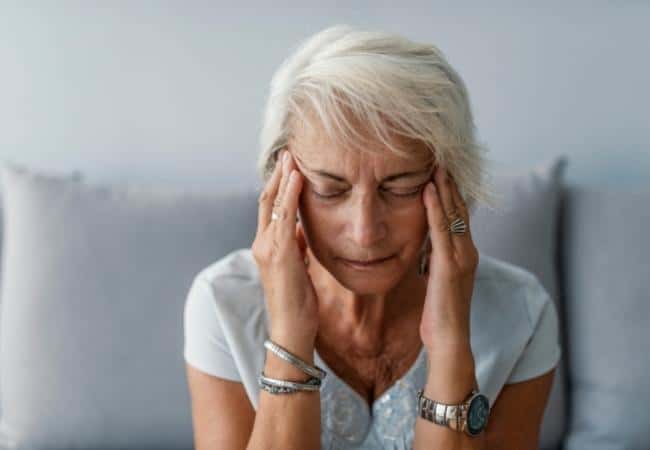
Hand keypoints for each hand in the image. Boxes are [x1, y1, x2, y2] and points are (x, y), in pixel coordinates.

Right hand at [252, 149, 318, 345]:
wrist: (291, 329)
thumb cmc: (298, 302)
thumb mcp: (298, 268)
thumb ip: (296, 247)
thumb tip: (302, 230)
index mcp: (266, 246)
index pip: (270, 209)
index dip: (278, 186)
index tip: (289, 166)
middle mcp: (262, 243)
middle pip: (267, 200)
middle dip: (278, 175)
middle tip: (289, 152)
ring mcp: (268, 248)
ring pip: (273, 204)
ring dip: (284, 178)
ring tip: (293, 157)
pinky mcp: (279, 253)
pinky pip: (284, 217)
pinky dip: (290, 195)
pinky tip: (298, 178)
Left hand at [419, 165, 478, 354]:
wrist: (450, 339)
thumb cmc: (440, 314)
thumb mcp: (438, 280)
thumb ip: (436, 260)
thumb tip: (427, 246)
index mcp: (465, 254)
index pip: (459, 217)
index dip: (452, 194)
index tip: (442, 172)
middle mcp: (468, 251)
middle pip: (460, 209)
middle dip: (450, 184)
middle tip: (441, 158)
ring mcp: (461, 257)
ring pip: (453, 214)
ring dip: (444, 188)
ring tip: (436, 165)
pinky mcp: (450, 264)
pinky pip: (441, 229)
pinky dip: (435, 207)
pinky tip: (429, 189)